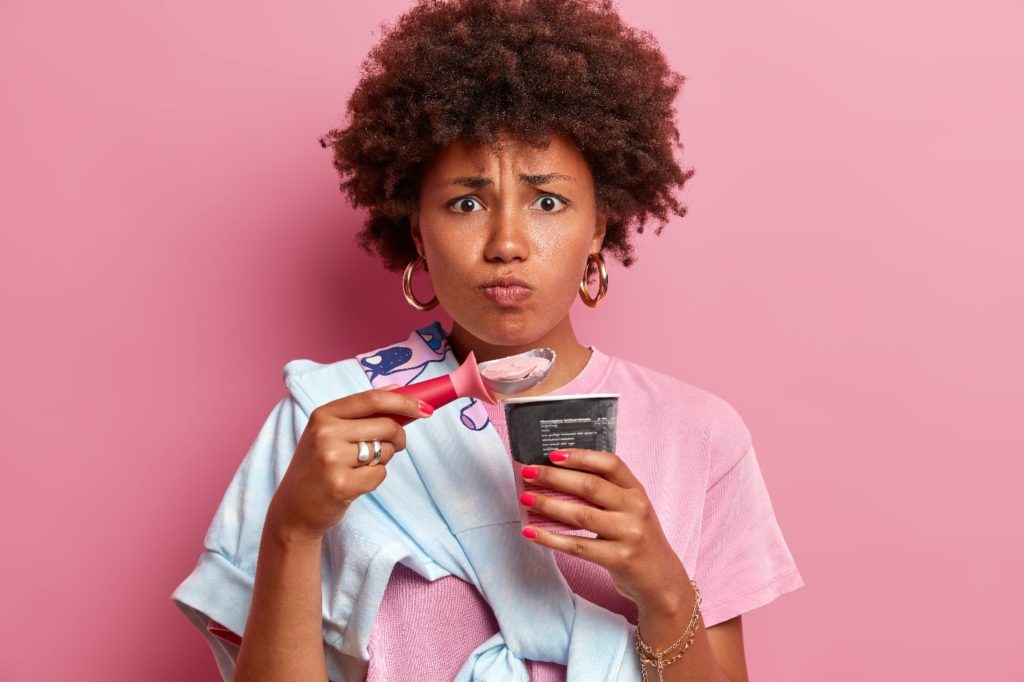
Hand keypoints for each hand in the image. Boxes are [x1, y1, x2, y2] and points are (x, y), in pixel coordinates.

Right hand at [265, 386, 432, 542]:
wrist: (293, 509)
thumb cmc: (317, 467)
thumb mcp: (329, 432)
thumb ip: (361, 411)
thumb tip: (397, 389)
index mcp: (324, 414)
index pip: (372, 399)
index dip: (404, 401)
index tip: (425, 409)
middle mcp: (325, 433)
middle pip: (386, 425)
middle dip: (399, 437)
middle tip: (396, 445)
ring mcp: (331, 459)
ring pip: (385, 450)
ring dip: (384, 459)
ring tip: (361, 466)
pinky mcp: (340, 485)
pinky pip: (380, 475)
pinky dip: (376, 479)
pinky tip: (356, 483)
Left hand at [519, 448, 688, 611]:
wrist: (662, 580)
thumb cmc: (637, 539)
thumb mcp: (630, 510)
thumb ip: (604, 494)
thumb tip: (556, 479)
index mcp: (637, 491)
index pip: (610, 463)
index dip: (581, 457)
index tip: (553, 454)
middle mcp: (635, 509)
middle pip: (590, 486)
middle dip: (555, 477)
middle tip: (528, 473)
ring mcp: (629, 534)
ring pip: (581, 515)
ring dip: (548, 505)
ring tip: (525, 499)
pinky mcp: (619, 559)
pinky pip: (578, 546)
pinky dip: (551, 538)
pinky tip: (531, 532)